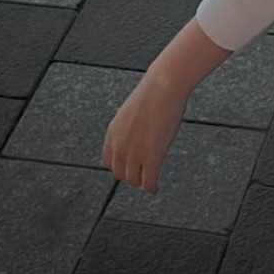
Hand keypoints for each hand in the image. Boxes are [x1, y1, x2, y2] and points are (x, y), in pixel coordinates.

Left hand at [102, 72, 187, 194]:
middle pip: (120, 173)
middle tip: (142, 174)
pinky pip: (148, 181)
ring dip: (142, 180)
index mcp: (112, 134)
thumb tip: (139, 138)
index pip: (109, 162)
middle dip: (131, 175)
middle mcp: (120, 146)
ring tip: (149, 179)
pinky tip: (155, 188)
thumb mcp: (132, 113)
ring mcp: (135, 152)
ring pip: (134, 179)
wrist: (164, 86)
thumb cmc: (154, 92)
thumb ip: (130, 130)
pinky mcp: (152, 156)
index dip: (120, 166)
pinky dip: (151, 187)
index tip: (129, 167)